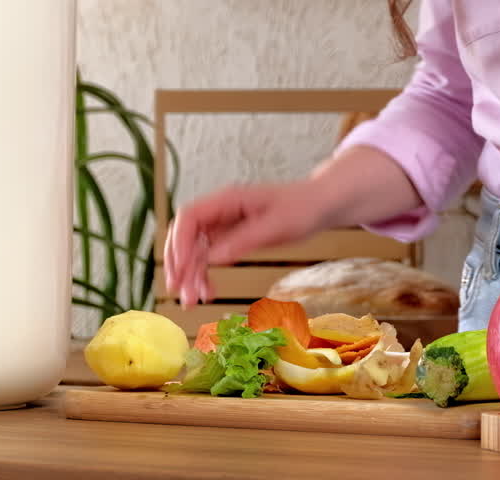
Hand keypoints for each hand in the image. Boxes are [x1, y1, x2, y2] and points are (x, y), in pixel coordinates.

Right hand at [163, 182, 324, 307]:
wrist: (319, 205)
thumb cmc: (302, 208)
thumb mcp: (276, 226)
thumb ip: (244, 240)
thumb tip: (212, 257)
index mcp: (228, 199)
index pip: (189, 217)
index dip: (180, 244)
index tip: (182, 271)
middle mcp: (220, 210)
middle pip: (185, 235)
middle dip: (180, 264)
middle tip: (181, 293)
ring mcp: (224, 224)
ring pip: (195, 249)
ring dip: (190, 274)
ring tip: (193, 300)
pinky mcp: (231, 236)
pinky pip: (210, 256)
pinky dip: (205, 274)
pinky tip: (207, 292)